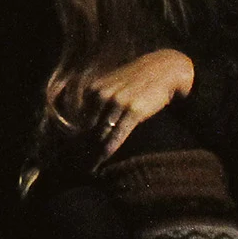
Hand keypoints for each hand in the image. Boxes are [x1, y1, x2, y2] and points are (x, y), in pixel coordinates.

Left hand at [73, 49, 195, 159]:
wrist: (163, 69)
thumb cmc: (137, 80)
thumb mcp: (112, 85)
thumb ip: (99, 101)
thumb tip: (88, 125)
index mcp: (93, 90)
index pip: (80, 121)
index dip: (77, 139)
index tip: (74, 155)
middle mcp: (101, 95)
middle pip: (88, 129)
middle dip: (84, 149)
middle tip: (80, 167)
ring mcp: (117, 102)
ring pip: (101, 134)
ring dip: (95, 153)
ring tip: (90, 169)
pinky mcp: (133, 110)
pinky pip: (117, 135)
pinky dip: (109, 150)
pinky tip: (103, 160)